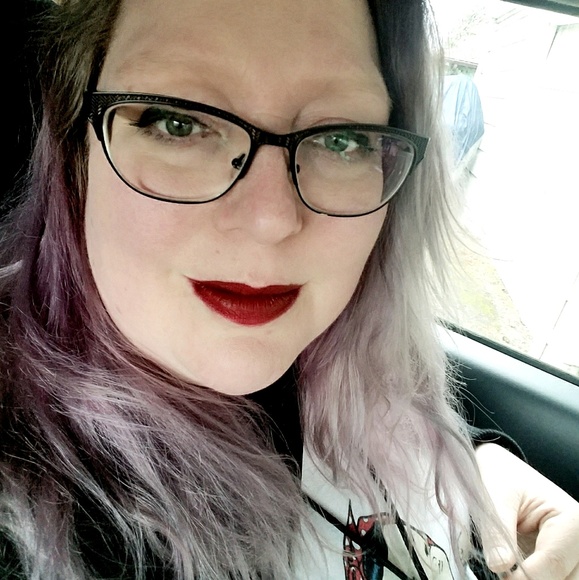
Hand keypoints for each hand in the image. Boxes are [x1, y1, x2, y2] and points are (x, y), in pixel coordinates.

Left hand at [475, 443, 578, 579]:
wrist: (505, 473)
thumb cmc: (502, 479)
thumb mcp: (494, 499)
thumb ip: (496, 533)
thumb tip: (500, 566)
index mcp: (572, 518)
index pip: (553, 562)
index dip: (524, 577)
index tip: (503, 577)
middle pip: (564, 579)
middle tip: (505, 574)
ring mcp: (577, 552)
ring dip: (536, 579)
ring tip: (512, 569)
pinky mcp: (568, 561)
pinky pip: (557, 578)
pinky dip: (537, 577)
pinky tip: (519, 570)